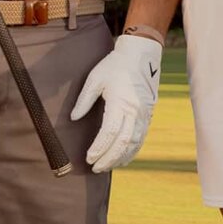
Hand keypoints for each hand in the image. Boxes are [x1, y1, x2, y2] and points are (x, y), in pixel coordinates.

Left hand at [70, 32, 162, 170]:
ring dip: (120, 158)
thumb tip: (73, 118)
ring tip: (106, 166)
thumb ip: (83, 100)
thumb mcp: (95, 78)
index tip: (88, 158)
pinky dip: (132, 151)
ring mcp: (144, 114)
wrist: (141, 55)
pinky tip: (122, 159)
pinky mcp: (148, 115)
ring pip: (133, 143)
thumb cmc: (114, 65)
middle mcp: (135, 111)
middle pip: (122, 142)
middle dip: (109, 158)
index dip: (99, 148)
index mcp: (120, 101)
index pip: (109, 132)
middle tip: (96, 168)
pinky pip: (141, 138)